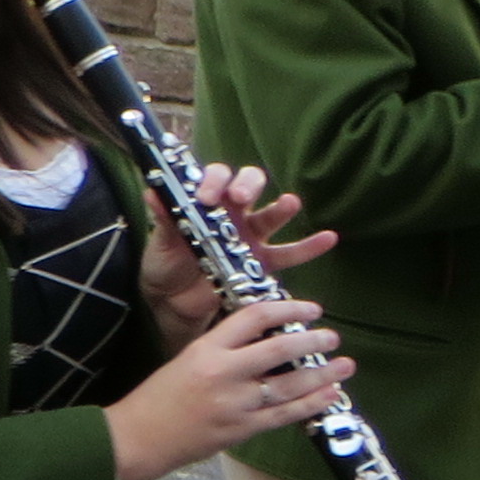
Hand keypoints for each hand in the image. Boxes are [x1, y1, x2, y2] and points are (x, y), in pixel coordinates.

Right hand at [106, 292, 346, 479]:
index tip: (309, 309)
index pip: (255, 317)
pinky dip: (312, 404)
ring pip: (290, 383)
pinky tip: (330, 395)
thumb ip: (222, 349)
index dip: (288, 309)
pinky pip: (285, 414)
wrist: (138, 437)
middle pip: (280, 348)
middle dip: (312, 341)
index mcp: (206, 348)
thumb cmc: (157, 398)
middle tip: (331, 337)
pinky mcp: (242, 429)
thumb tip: (264, 339)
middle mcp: (223, 372)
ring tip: (344, 364)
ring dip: (322, 374)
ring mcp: (235, 402)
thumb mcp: (186, 360)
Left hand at [138, 160, 331, 346]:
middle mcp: (231, 214)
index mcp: (206, 203)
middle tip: (241, 197)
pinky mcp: (260, 263)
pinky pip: (288, 254)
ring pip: (270, 216)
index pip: (216, 177)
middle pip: (248, 185)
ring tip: (290, 203)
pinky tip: (328, 238)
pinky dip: (309, 247)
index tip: (205, 197)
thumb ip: (164, 218)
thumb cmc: (165, 263)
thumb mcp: (161, 241)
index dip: (214, 181)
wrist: (172, 301)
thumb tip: (152, 191)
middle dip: (247, 186)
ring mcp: (249, 237)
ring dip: (281, 209)